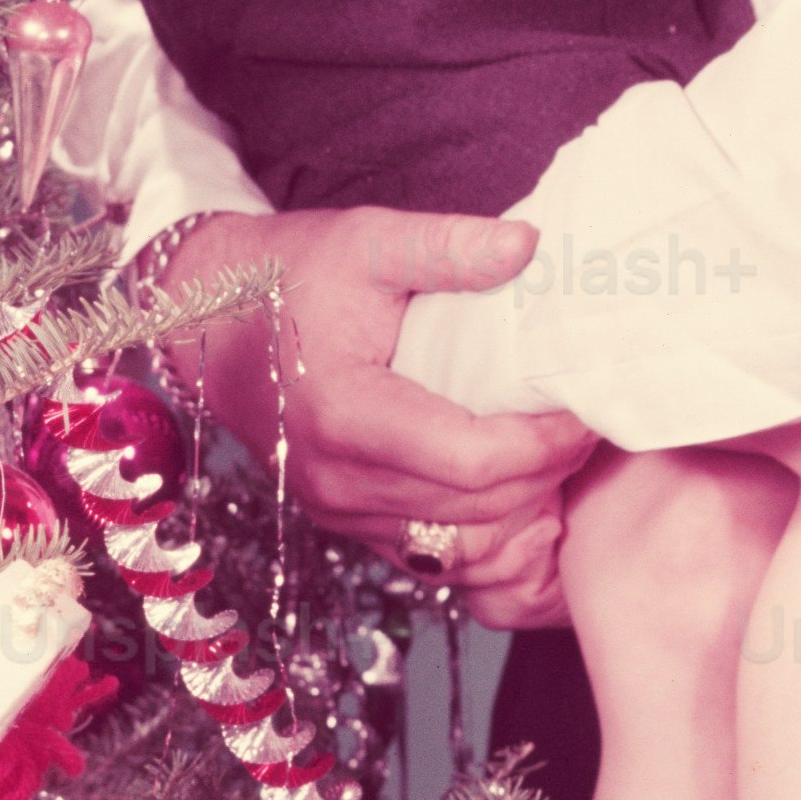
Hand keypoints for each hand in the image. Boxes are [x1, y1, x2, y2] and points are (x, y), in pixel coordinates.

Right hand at [143, 204, 592, 581]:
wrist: (213, 321)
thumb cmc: (291, 275)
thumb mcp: (367, 240)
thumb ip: (447, 245)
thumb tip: (527, 244)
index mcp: (345, 414)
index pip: (474, 460)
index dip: (546, 442)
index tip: (584, 407)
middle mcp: (337, 479)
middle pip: (478, 511)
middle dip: (547, 474)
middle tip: (586, 427)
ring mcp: (340, 510)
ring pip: (462, 550)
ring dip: (523, 513)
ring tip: (558, 457)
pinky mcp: (348, 522)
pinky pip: (435, 558)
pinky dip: (489, 536)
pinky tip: (520, 489)